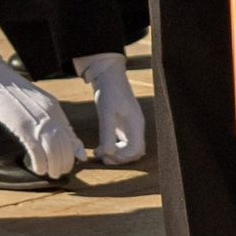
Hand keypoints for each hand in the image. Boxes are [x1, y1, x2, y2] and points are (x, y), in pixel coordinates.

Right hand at [0, 53, 85, 181]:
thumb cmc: (17, 94)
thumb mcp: (40, 104)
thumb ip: (53, 120)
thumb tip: (63, 135)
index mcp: (55, 109)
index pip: (71, 136)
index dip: (72, 153)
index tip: (69, 163)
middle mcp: (50, 115)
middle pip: (65, 147)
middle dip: (64, 163)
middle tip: (60, 172)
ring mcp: (37, 122)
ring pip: (54, 152)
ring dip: (54, 167)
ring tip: (51, 173)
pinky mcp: (23, 128)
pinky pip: (38, 152)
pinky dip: (40, 164)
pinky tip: (38, 169)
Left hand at [74, 50, 148, 166]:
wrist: (108, 77)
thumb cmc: (109, 91)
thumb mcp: (106, 112)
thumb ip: (107, 133)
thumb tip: (109, 153)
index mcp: (136, 124)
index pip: (136, 150)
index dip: (123, 157)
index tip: (107, 154)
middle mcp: (136, 128)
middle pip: (134, 152)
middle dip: (119, 159)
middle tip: (102, 157)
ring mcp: (131, 127)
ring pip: (129, 149)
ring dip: (116, 155)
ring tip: (99, 154)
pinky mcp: (123, 126)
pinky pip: (122, 144)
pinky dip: (113, 149)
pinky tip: (99, 149)